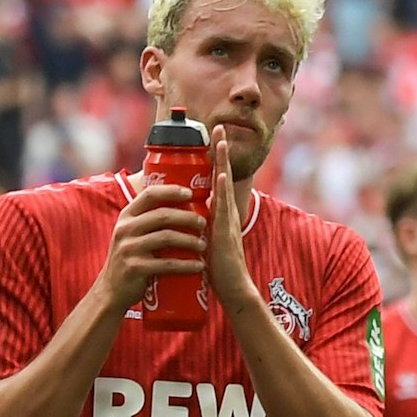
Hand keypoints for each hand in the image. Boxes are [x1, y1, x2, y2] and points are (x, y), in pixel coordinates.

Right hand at [95, 183, 207, 308]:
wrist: (111, 291)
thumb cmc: (130, 259)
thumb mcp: (132, 235)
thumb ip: (149, 221)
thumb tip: (182, 206)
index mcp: (126, 216)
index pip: (149, 195)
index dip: (171, 191)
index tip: (190, 193)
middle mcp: (125, 229)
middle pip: (162, 215)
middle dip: (187, 217)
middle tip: (204, 223)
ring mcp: (129, 248)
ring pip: (167, 237)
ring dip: (190, 240)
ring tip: (204, 245)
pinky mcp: (136, 268)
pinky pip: (167, 264)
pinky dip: (186, 265)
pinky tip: (199, 266)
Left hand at [204, 126, 255, 307]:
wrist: (232, 288)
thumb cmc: (216, 268)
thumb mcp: (205, 239)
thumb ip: (199, 226)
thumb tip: (184, 217)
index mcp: (219, 212)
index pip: (216, 179)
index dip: (214, 159)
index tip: (211, 139)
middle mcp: (225, 211)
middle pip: (222, 174)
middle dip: (220, 151)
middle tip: (218, 128)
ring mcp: (226, 219)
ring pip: (224, 184)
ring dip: (222, 162)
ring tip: (219, 141)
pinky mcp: (224, 230)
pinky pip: (223, 205)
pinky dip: (221, 189)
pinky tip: (219, 174)